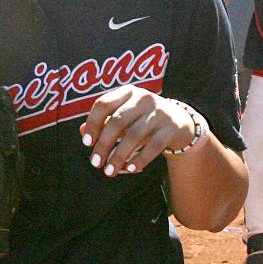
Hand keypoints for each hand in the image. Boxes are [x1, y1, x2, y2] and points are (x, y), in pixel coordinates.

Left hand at [80, 86, 198, 176]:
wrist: (179, 122)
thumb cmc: (143, 120)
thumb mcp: (125, 117)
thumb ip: (104, 123)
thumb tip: (83, 132)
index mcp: (128, 92)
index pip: (104, 104)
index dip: (93, 124)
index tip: (87, 143)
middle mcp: (144, 98)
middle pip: (117, 122)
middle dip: (104, 145)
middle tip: (95, 163)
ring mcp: (160, 112)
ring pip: (134, 135)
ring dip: (119, 156)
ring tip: (109, 171)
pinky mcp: (172, 127)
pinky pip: (154, 146)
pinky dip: (140, 159)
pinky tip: (131, 169)